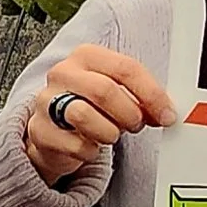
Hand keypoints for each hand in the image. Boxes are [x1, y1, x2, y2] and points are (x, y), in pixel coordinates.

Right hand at [22, 42, 176, 184]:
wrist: (53, 130)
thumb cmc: (90, 106)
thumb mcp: (116, 92)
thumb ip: (140, 97)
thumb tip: (166, 112)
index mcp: (86, 55)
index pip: (125, 68)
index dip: (151, 94)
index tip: (167, 114)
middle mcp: (63, 73)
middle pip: (105, 91)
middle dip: (129, 114)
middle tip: (137, 125)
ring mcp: (46, 101)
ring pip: (85, 116)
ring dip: (109, 132)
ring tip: (111, 134)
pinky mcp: (39, 130)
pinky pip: (75, 144)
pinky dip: (91, 151)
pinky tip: (90, 145)